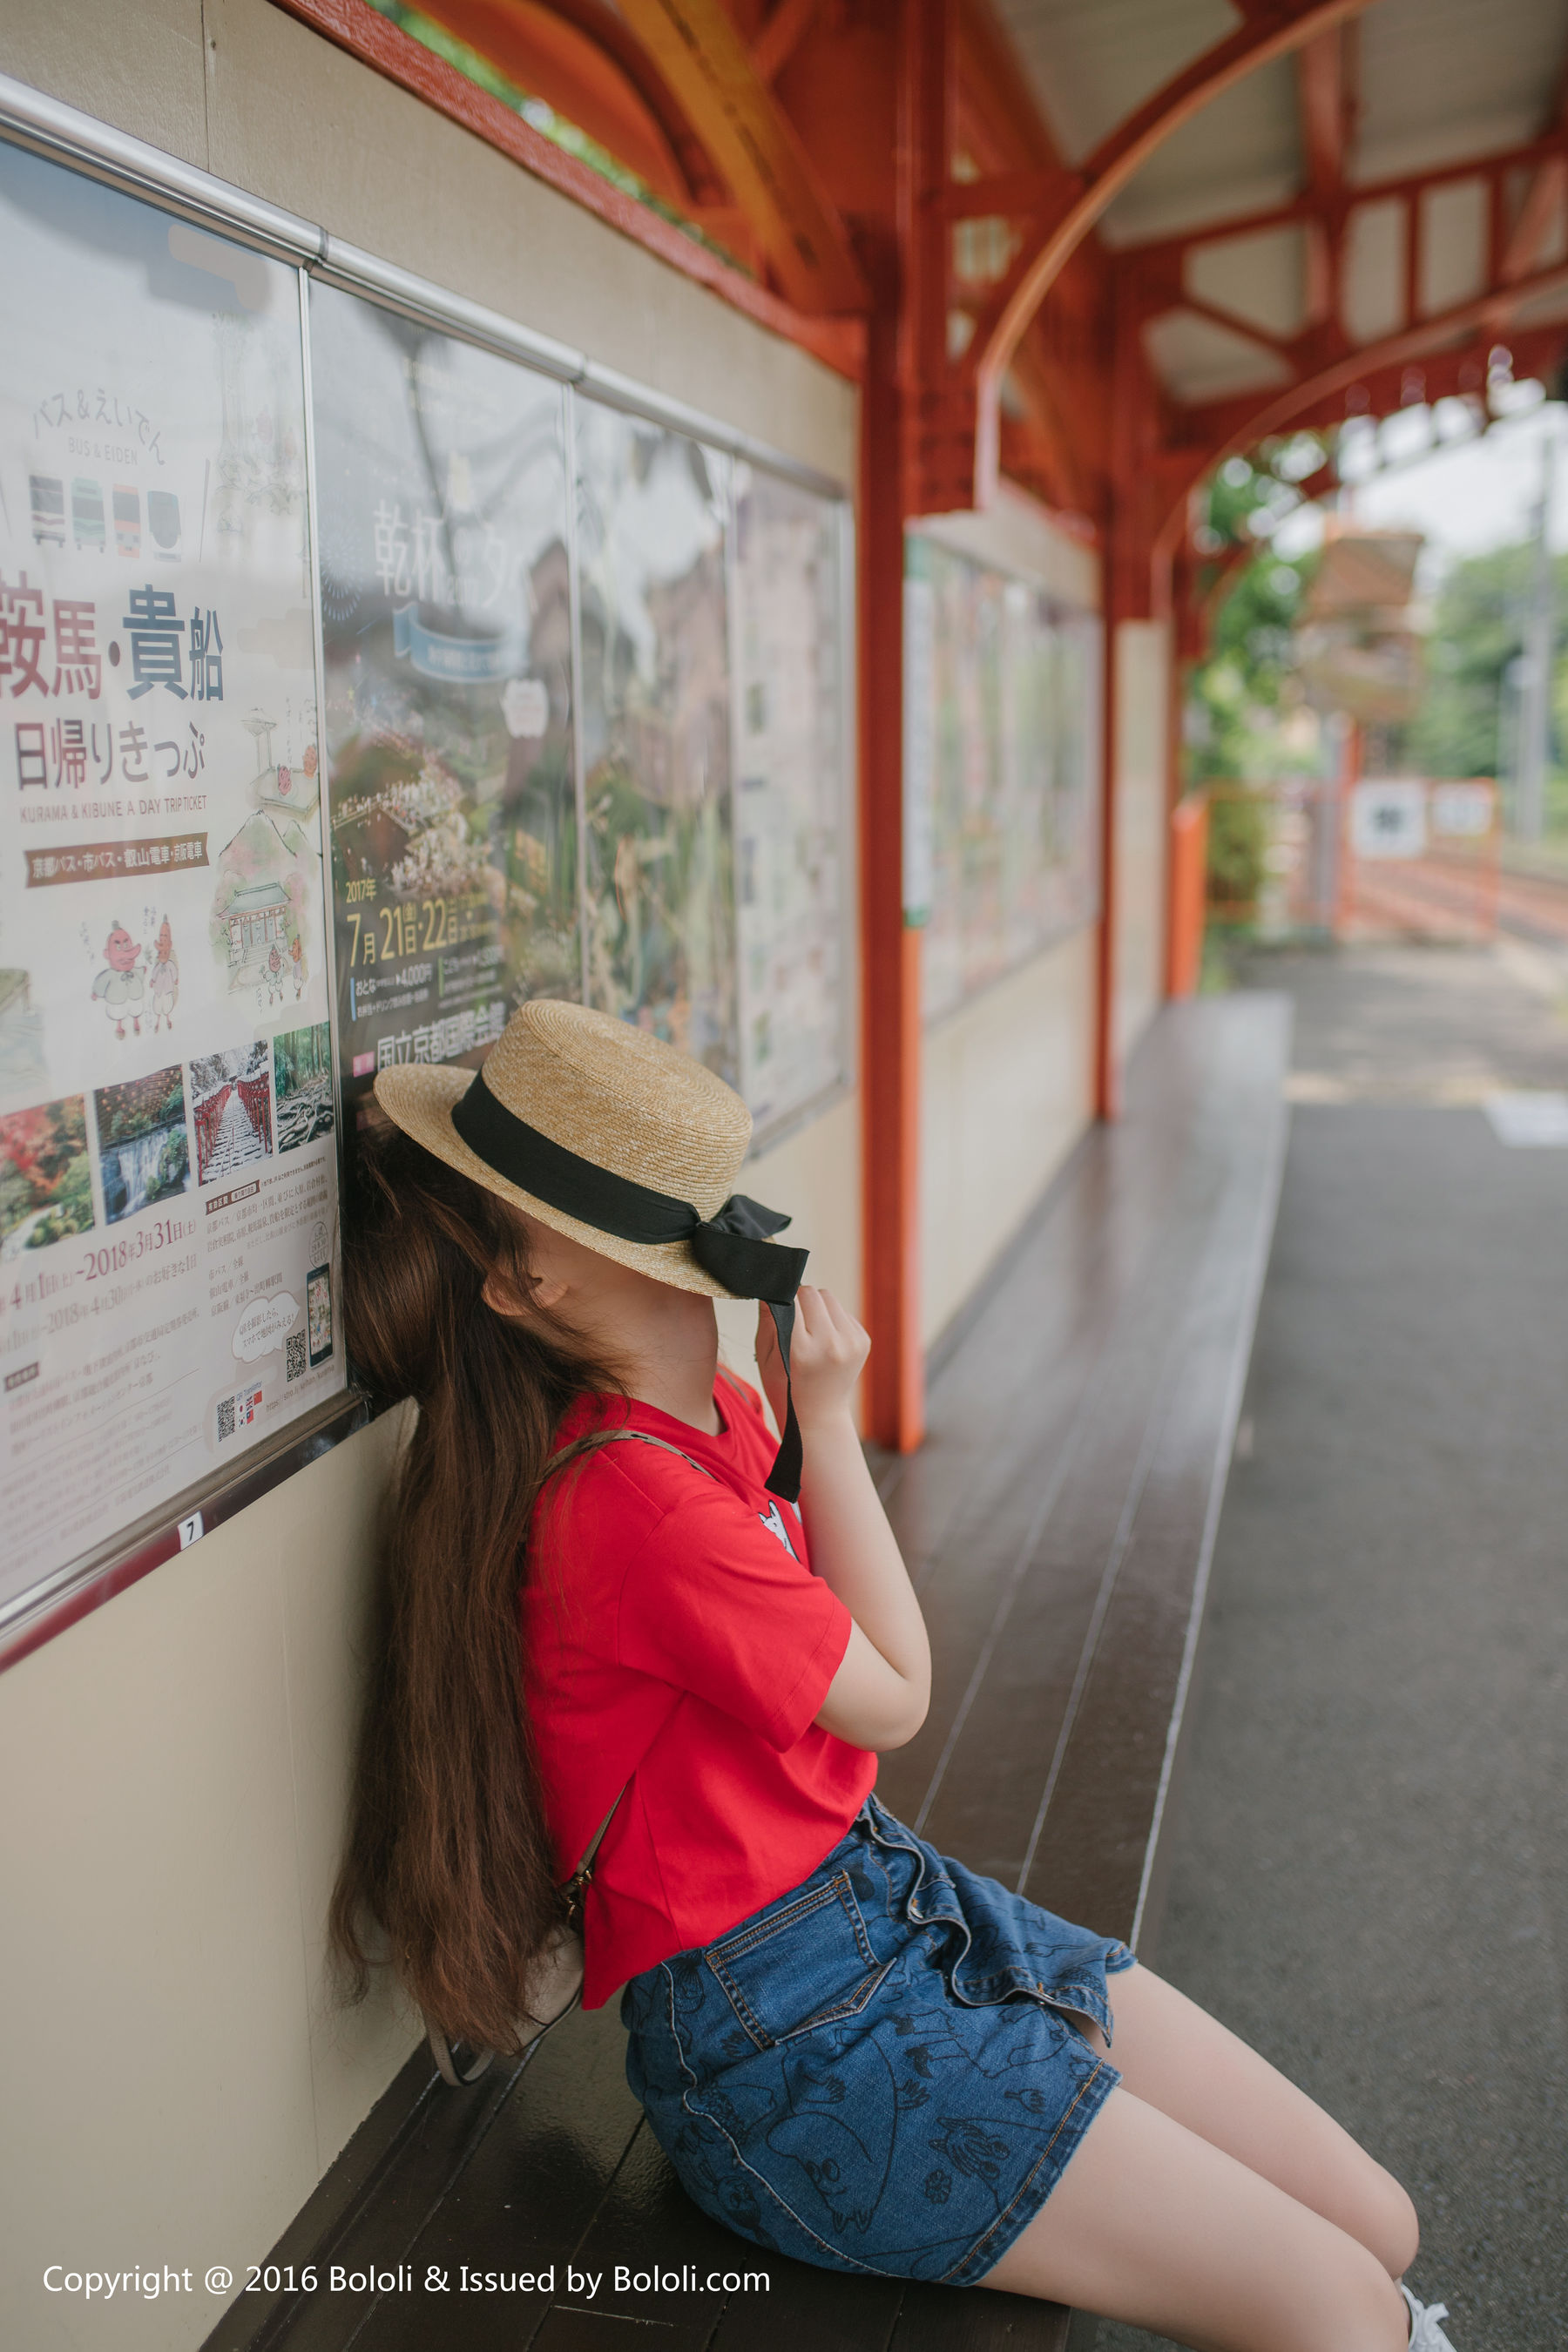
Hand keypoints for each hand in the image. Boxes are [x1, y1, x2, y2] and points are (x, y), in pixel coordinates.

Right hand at [756, 1286, 868, 1436]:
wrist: (819, 1415)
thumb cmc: (786, 1388)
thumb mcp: (765, 1358)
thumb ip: (767, 1321)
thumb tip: (770, 1291)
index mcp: (802, 1350)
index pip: (792, 1300)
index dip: (783, 1300)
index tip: (779, 1308)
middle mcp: (831, 1344)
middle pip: (813, 1293)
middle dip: (800, 1300)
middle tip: (794, 1322)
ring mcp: (851, 1342)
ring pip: (829, 1298)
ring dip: (818, 1307)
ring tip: (810, 1332)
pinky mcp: (863, 1340)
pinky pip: (842, 1311)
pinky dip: (832, 1319)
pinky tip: (825, 1341)